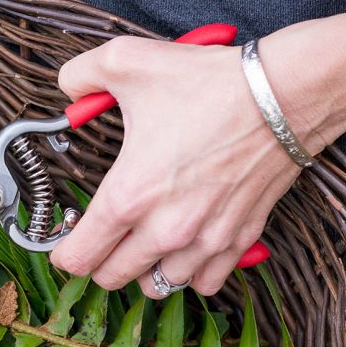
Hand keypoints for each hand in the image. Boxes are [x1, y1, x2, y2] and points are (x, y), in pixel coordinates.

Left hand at [49, 36, 317, 296]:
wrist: (283, 94)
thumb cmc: (209, 83)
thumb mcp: (127, 60)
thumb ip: (80, 74)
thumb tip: (67, 89)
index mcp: (128, 196)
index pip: (78, 258)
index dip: (62, 252)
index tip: (65, 239)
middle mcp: (164, 230)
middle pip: (111, 278)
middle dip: (98, 261)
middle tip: (100, 236)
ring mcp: (204, 240)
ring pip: (157, 286)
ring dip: (143, 270)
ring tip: (141, 243)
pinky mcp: (238, 239)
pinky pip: (204, 283)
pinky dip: (190, 274)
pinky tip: (184, 249)